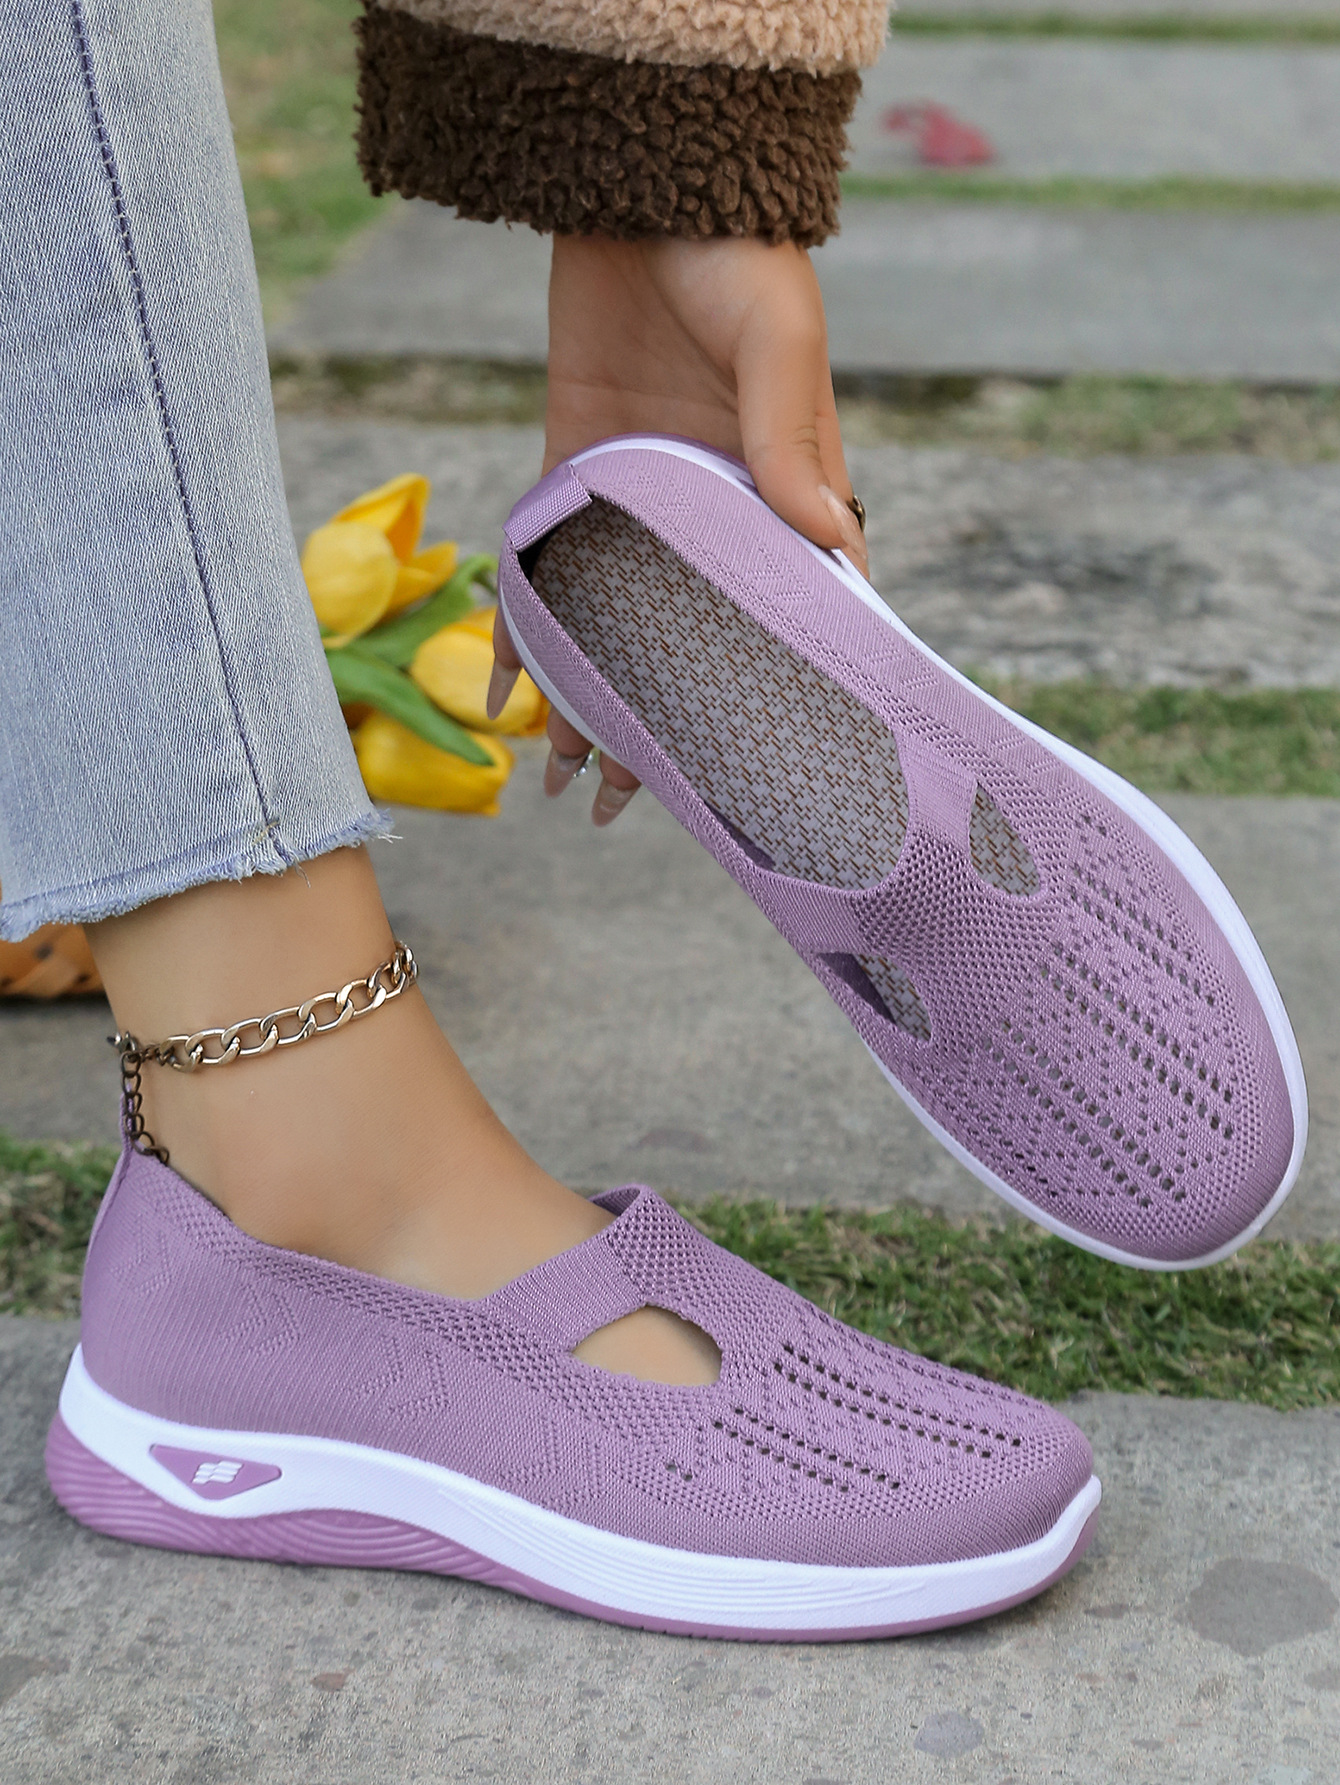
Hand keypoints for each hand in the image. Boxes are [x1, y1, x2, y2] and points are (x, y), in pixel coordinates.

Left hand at [489, 234, 866, 824]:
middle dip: (668, 722)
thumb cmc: (737, 254)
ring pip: (615, 622)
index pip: (788, 613)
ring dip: (593, 699)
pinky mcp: (572, 470)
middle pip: (691, 641)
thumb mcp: (775, 343)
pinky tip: (508, 692)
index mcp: (780, 495)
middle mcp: (711, 516)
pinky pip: (546, 566)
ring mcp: (637, 501)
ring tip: (569, 783)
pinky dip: (527, 626)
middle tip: (639, 801)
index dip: (774, 692)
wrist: (639, 178)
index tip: (760, 767)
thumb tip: (827, 541)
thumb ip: (788, 441)